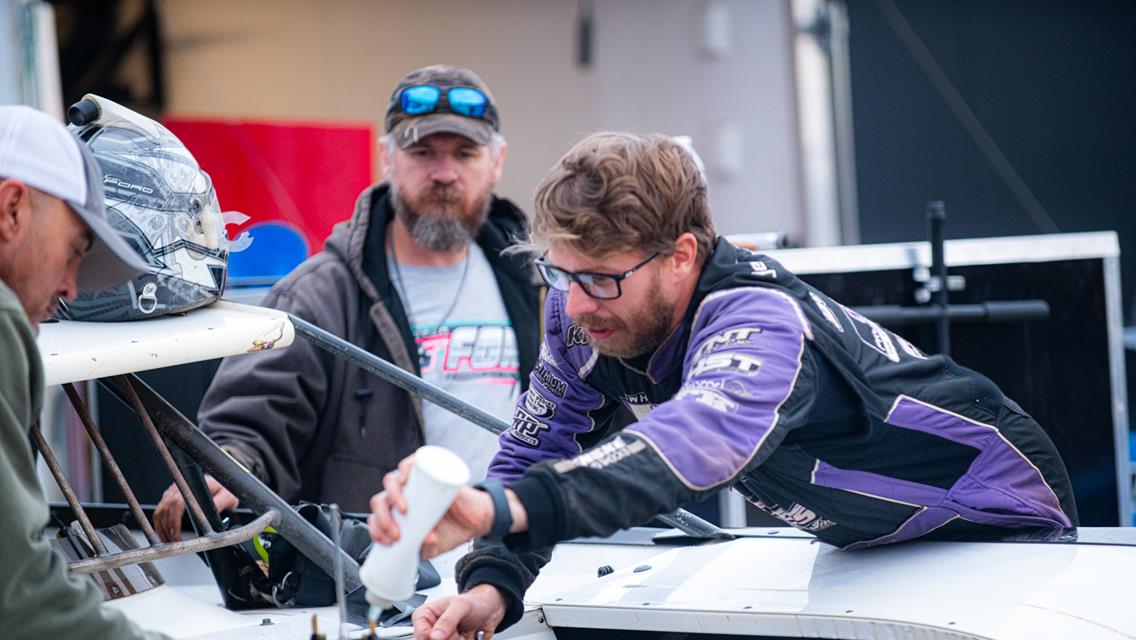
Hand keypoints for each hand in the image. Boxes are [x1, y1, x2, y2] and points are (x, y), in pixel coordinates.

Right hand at [152, 474, 238, 541]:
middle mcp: (181, 487)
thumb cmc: (225, 489)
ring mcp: (174, 491)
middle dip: (167, 528)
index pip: (176, 503)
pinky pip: (159, 510)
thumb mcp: (227, 497)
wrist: (222, 484)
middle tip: (173, 542)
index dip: (173, 520)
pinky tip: (164, 533)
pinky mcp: (170, 496)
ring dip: (161, 527)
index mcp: (194, 486)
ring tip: (169, 540)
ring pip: (160, 510)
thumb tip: (211, 515)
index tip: (175, 534)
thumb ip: (219, 504)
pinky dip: (159, 524)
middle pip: (165, 508)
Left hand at [367, 455, 494, 557]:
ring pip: (391, 481)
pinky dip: (404, 468)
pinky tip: (404, 480)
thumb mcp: (436, 547)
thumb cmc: (453, 529)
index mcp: (400, 514)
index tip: (387, 540)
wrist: (478, 519)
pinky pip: (412, 463)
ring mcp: (416, 483)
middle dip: (383, 517)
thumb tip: (424, 541)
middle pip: (381, 500)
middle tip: (397, 532)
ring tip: (404, 510)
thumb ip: (426, 550)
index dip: (377, 528)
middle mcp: (405, 496)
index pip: (378, 517)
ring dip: (392, 495)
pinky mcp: (431, 472)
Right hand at [412, 584, 507, 639]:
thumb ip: (448, 620)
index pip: (422, 635)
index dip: (434, 636)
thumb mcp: (461, 606)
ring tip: (463, 632)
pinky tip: (466, 637)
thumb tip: (434, 635)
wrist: (490, 612)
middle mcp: (431, 630)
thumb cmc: (474, 603)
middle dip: (451, 638)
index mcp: (425, 615)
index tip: (446, 632)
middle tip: (458, 629)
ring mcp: (441, 639)